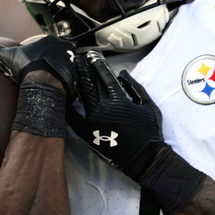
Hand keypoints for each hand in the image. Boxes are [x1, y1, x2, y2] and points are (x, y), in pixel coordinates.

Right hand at [0, 35, 78, 96]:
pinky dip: (69, 79)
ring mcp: (74, 59)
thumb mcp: (6, 57)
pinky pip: (75, 75)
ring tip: (54, 79)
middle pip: (60, 52)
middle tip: (46, 70)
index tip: (38, 61)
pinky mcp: (80, 73)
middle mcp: (65, 47)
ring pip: (69, 63)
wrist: (44, 84)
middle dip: (54, 60)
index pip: (48, 43)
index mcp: (50, 40)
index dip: (42, 53)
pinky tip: (61, 85)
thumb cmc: (26, 68)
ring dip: (63, 69)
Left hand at [68, 52, 165, 180]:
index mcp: (119, 100)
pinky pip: (74, 118)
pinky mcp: (88, 133)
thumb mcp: (149, 105)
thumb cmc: (150, 131)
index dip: (97, 65)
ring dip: (76, 83)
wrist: (144, 157)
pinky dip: (69, 106)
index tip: (92, 57)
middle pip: (89, 83)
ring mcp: (93, 121)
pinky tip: (64, 97)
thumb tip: (122, 74)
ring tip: (72, 73)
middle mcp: (103, 108)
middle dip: (83, 70)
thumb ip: (135, 87)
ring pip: (81, 96)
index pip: (104, 76)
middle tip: (78, 61)